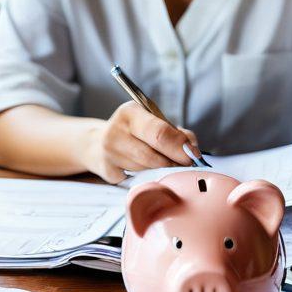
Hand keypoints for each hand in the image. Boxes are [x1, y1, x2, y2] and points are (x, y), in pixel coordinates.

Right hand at [83, 102, 199, 183]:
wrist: (97, 144)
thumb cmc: (134, 132)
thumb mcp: (152, 122)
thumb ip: (174, 132)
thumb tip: (192, 148)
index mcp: (130, 112)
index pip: (160, 132)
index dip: (180, 146)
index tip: (194, 155)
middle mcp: (115, 131)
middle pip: (154, 155)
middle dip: (174, 162)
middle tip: (186, 164)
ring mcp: (108, 153)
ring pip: (148, 169)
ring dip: (161, 168)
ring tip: (161, 161)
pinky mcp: (108, 172)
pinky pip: (138, 179)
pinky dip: (148, 176)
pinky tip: (145, 169)